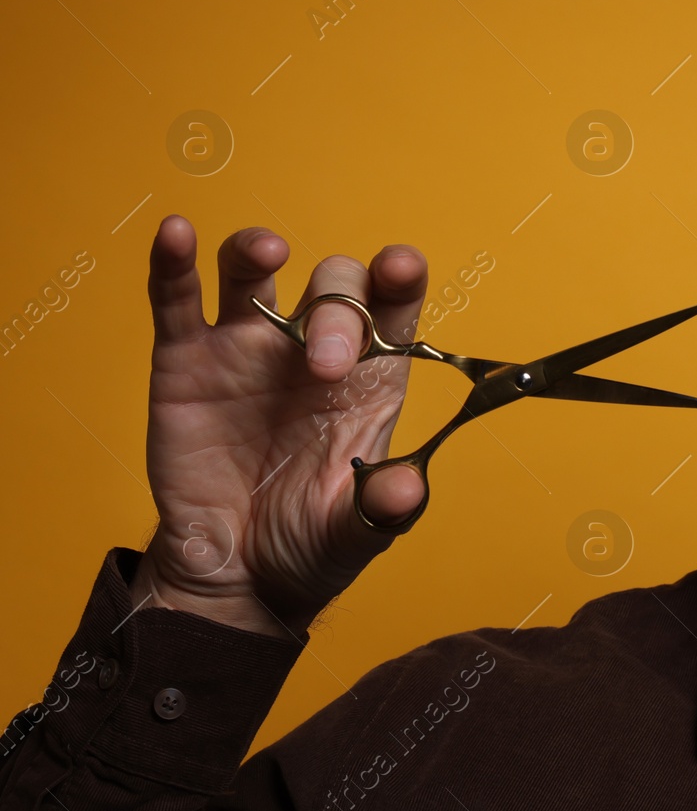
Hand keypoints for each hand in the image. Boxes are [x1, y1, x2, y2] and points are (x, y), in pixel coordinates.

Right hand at [129, 215, 429, 636]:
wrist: (236, 575)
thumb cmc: (309, 542)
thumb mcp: (355, 533)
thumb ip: (383, 507)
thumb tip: (407, 487)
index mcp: (369, 378)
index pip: (393, 308)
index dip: (399, 278)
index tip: (400, 267)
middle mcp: (312, 348)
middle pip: (333, 288)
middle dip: (336, 310)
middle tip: (325, 366)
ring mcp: (247, 349)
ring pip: (253, 271)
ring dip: (257, 250)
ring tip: (268, 255)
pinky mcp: (187, 362)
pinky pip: (177, 300)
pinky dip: (175, 263)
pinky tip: (176, 234)